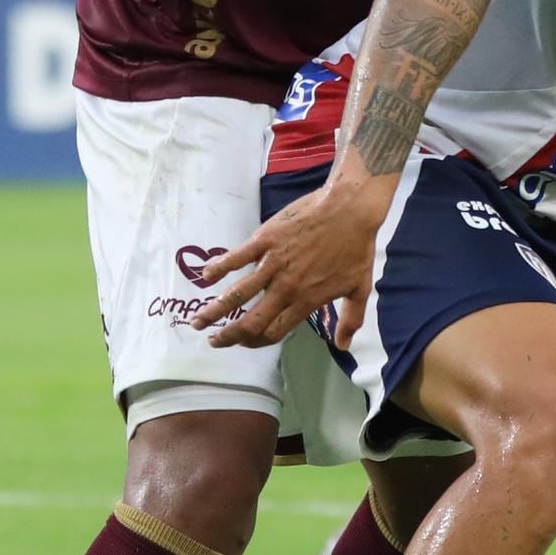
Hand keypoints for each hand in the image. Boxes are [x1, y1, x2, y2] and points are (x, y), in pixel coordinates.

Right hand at [188, 170, 389, 351]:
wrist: (349, 208)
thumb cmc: (356, 247)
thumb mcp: (359, 289)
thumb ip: (350, 320)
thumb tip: (343, 346)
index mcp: (305, 301)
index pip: (273, 332)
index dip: (254, 342)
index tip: (242, 342)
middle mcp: (285, 288)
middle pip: (250, 321)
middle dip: (228, 336)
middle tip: (212, 340)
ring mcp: (272, 264)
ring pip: (236, 295)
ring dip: (214, 310)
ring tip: (197, 321)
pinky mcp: (264, 240)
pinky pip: (236, 258)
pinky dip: (218, 268)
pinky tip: (205, 277)